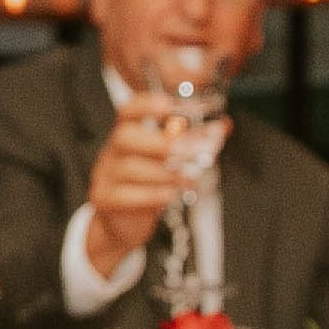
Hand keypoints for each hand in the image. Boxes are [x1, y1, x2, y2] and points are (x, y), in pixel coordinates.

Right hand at [80, 94, 194, 275]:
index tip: (169, 105)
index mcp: (128, 134)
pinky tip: (170, 195)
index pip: (128, 110)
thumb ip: (194, 142)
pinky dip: (152, 195)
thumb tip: (223, 126)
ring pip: (130, 168)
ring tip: (189, 177)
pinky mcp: (105, 200)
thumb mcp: (169, 161)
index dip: (147, 105)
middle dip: (163, 143)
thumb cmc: (148, 185)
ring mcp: (106, 176)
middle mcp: (113, 151)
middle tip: (191, 152)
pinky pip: (125, 195)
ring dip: (165, 172)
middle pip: (125, 136)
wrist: (122, 223)